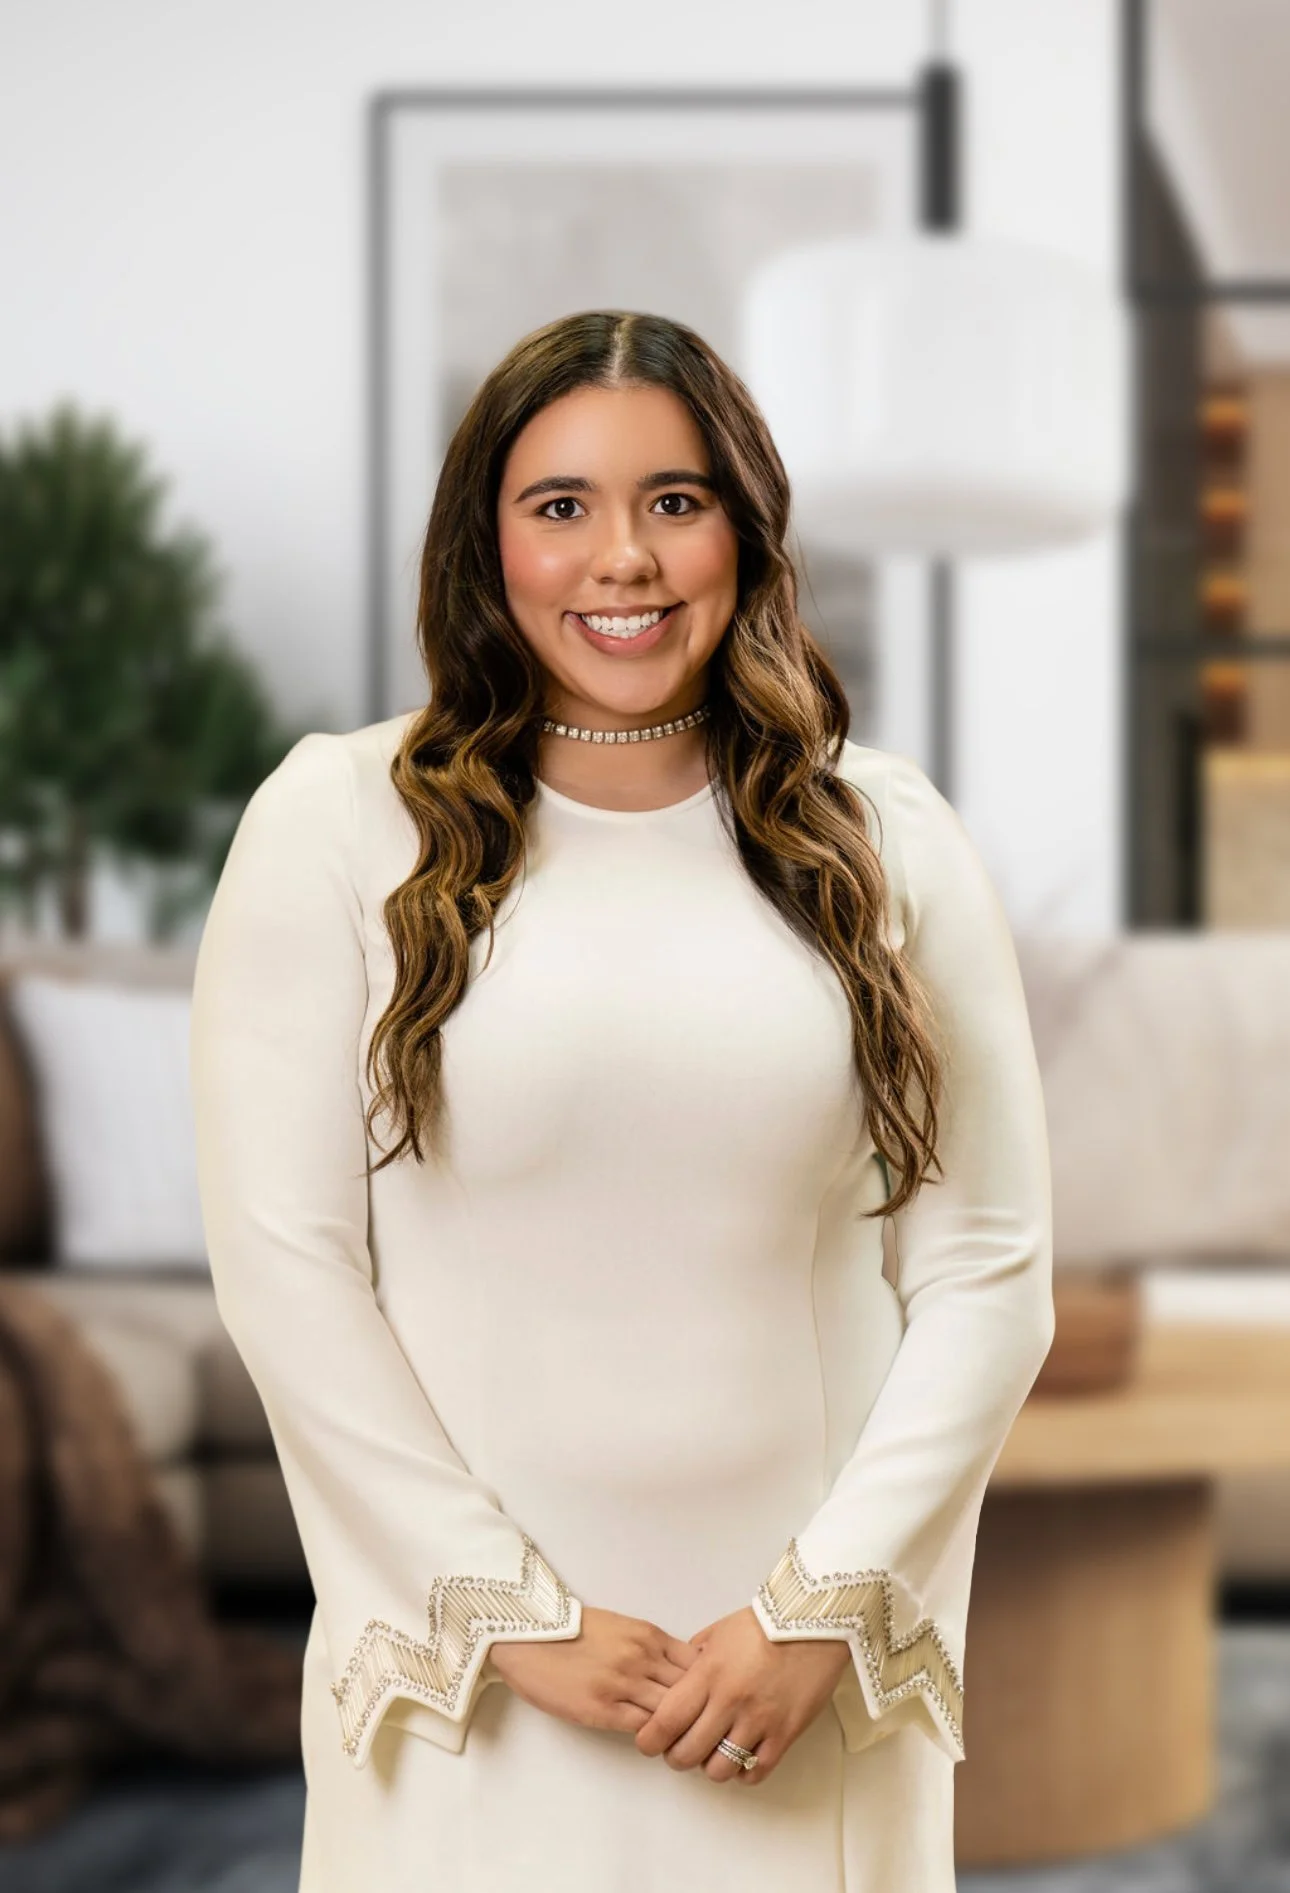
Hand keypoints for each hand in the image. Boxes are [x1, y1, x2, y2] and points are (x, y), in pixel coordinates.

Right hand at [487, 1605, 699, 1735]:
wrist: (530, 1636)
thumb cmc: (573, 1631)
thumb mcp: (621, 1628)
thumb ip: (650, 1648)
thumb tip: (678, 1672)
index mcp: (648, 1635)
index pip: (697, 1664)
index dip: (707, 1686)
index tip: (708, 1701)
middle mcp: (642, 1658)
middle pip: (691, 1691)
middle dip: (701, 1711)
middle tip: (705, 1730)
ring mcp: (623, 1684)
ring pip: (671, 1713)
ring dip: (679, 1730)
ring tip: (683, 1742)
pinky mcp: (603, 1709)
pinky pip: (643, 1728)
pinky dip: (654, 1737)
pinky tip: (656, 1742)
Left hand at [633, 1605, 851, 1784]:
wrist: (812, 1623)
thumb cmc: (762, 1625)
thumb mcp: (717, 1634)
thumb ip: (693, 1661)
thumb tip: (678, 1682)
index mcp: (708, 1674)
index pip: (667, 1721)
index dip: (650, 1740)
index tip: (648, 1742)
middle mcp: (730, 1701)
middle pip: (688, 1753)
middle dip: (676, 1757)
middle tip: (679, 1749)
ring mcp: (759, 1721)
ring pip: (719, 1770)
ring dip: (710, 1766)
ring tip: (714, 1751)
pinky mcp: (785, 1734)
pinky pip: (755, 1772)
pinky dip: (743, 1771)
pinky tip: (741, 1756)